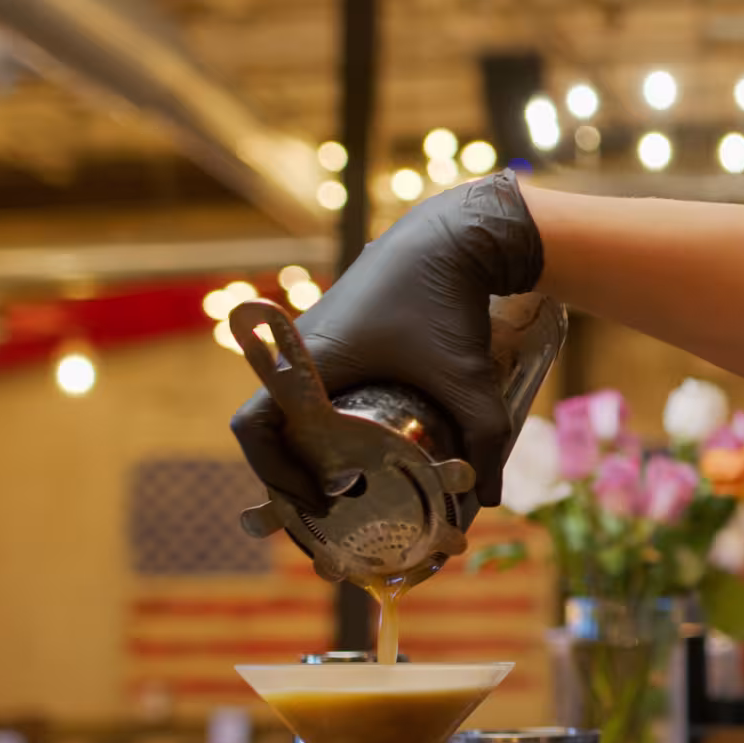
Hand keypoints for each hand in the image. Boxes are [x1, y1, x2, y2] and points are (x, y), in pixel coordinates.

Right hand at [230, 169, 544, 511]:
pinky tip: (373, 445)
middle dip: (298, 472)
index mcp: (310, 361)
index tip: (314, 503)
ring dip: (317, 447)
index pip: (253, 427)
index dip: (271, 473)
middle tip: (338, 507)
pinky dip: (337, 421)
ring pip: (300, 408)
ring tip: (356, 485)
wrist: (456, 235)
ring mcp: (321, 341)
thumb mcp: (468, 376)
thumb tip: (491, 498)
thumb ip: (485, 437)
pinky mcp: (346, 336)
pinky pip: (324, 388)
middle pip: (276, 427)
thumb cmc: (448, 300)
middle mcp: (304, 351)